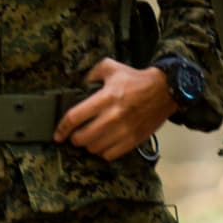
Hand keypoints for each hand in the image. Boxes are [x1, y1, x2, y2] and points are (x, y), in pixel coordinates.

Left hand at [54, 59, 172, 160]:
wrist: (164, 91)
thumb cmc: (135, 80)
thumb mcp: (110, 67)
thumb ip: (90, 75)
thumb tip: (77, 88)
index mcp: (106, 97)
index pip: (75, 117)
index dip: (62, 128)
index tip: (58, 134)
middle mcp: (113, 116)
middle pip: (82, 137)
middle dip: (74, 138)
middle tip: (75, 135)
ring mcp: (124, 130)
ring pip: (95, 148)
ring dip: (89, 145)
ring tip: (90, 139)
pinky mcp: (133, 140)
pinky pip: (110, 155)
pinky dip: (103, 152)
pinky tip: (103, 144)